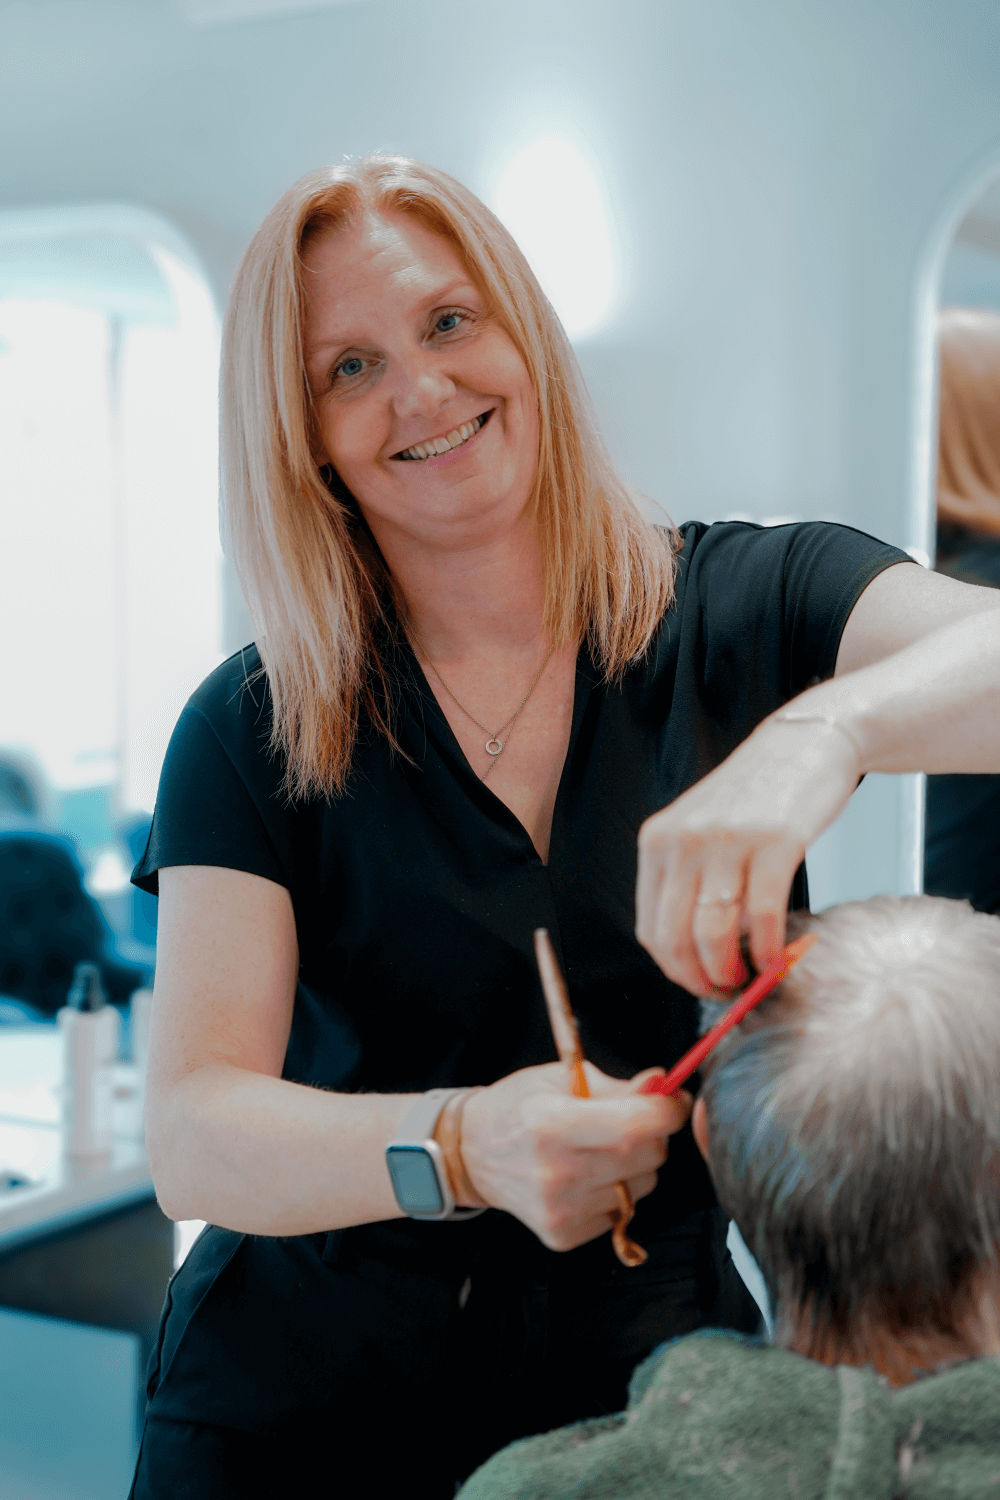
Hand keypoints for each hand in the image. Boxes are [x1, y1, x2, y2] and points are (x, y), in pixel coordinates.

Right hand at [459, 1061, 690, 1251]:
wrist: (471, 1153)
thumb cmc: (516, 1107)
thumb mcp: (560, 1079)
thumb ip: (617, 1087)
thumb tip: (663, 1086)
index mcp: (552, 1124)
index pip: (635, 1126)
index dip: (667, 1111)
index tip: (674, 1099)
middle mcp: (556, 1173)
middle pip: (646, 1156)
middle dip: (653, 1133)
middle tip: (633, 1119)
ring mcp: (560, 1210)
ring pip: (641, 1186)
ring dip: (636, 1165)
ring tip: (600, 1149)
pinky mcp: (563, 1235)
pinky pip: (619, 1211)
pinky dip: (615, 1191)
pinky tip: (586, 1175)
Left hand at [635, 716, 859, 993]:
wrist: (803, 743)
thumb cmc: (755, 797)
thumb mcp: (701, 829)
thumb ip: (690, 880)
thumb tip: (695, 954)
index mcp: (657, 840)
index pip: (649, 926)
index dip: (673, 967)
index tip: (696, 982)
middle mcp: (683, 840)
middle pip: (674, 936)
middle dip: (697, 978)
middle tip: (724, 992)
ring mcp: (727, 841)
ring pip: (713, 932)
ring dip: (729, 971)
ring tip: (748, 979)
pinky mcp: (774, 843)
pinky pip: (762, 916)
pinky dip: (767, 949)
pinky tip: (775, 959)